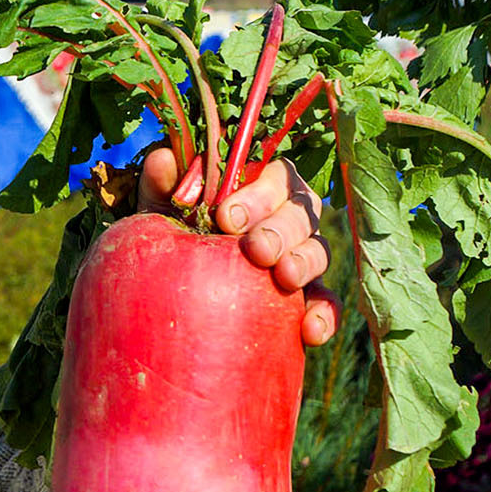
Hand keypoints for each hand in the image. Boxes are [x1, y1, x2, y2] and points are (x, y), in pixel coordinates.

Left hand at [137, 147, 338, 346]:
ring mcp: (303, 254)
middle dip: (281, 230)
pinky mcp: (308, 294)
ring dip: (306, 263)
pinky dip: (324, 314)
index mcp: (261, 185)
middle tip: (257, 249)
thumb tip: (163, 159)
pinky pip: (327, 301)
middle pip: (302, 213)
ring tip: (287, 279)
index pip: (275, 177)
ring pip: (319, 251)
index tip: (225, 218)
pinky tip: (310, 332)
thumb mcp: (163, 207)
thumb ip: (163, 184)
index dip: (256, 196)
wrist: (174, 282)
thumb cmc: (176, 229)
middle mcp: (289, 215)